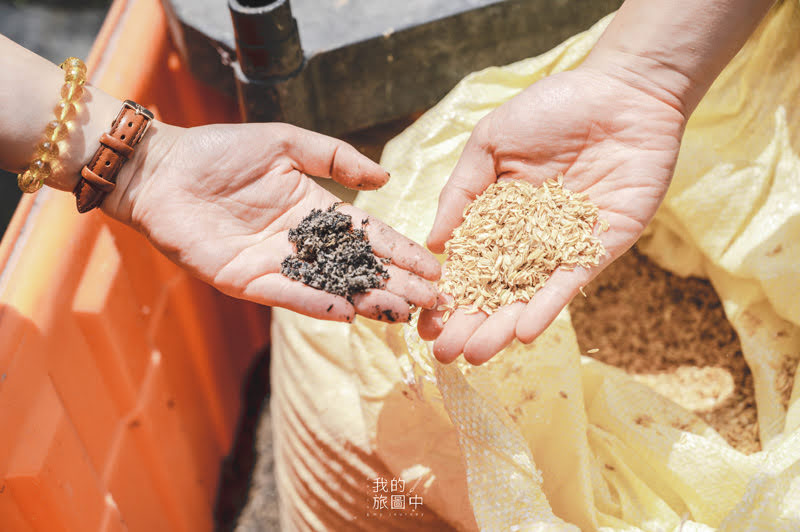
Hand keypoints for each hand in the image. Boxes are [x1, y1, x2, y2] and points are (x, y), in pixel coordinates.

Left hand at [106, 122, 440, 322]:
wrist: (164, 170)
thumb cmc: (220, 151)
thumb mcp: (287, 143)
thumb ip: (336, 158)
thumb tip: (385, 177)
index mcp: (315, 210)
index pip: (369, 234)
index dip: (402, 250)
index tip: (435, 267)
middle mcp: (302, 243)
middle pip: (359, 267)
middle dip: (397, 283)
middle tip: (434, 301)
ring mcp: (276, 265)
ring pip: (331, 286)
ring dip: (367, 299)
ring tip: (402, 312)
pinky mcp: (246, 281)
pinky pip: (288, 294)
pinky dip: (317, 303)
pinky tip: (348, 312)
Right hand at [418, 66, 685, 363]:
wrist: (622, 92)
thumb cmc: (553, 108)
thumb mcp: (491, 142)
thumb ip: (462, 190)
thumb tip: (434, 242)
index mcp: (499, 216)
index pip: (469, 264)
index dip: (447, 294)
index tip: (423, 322)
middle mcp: (529, 239)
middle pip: (496, 289)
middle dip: (470, 322)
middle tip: (444, 353)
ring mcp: (564, 246)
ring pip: (529, 295)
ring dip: (504, 326)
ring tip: (476, 354)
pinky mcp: (601, 247)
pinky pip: (571, 282)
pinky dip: (548, 306)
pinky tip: (525, 332)